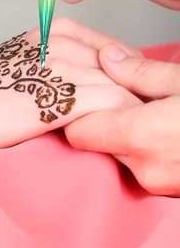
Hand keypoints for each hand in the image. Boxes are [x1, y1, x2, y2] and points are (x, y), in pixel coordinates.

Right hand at [0, 18, 140, 153]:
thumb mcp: (27, 69)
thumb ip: (66, 68)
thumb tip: (107, 89)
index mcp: (57, 30)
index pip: (120, 53)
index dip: (129, 82)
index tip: (125, 107)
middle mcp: (64, 39)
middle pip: (128, 69)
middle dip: (134, 98)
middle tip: (128, 127)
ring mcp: (64, 64)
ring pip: (126, 88)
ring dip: (129, 115)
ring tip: (120, 140)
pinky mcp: (61, 94)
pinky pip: (116, 108)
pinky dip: (119, 127)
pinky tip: (106, 143)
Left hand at [65, 44, 179, 195]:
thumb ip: (140, 72)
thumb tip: (106, 57)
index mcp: (142, 136)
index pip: (78, 131)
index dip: (78, 109)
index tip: (83, 90)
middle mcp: (145, 168)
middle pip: (97, 142)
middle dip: (102, 118)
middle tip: (115, 93)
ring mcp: (158, 185)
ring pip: (119, 154)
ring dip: (124, 134)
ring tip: (144, 109)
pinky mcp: (170, 190)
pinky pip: (141, 165)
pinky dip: (143, 147)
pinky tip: (159, 127)